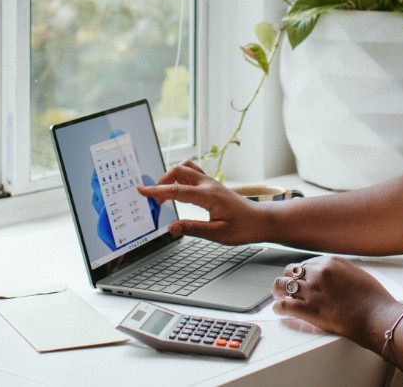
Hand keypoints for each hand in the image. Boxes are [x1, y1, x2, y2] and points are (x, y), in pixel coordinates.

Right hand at [136, 160, 269, 244]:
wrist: (261, 220)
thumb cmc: (243, 228)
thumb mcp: (218, 234)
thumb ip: (193, 229)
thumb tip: (172, 227)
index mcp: (208, 196)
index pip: (176, 191)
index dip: (157, 191)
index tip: (142, 190)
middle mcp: (208, 185)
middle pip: (178, 171)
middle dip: (162, 182)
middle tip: (156, 200)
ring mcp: (211, 182)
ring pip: (185, 168)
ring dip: (171, 177)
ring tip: (166, 193)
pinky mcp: (213, 185)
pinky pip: (192, 173)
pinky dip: (180, 177)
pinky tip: (179, 190)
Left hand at [272, 256, 396, 340]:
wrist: (376, 315)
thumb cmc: (372, 298)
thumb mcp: (356, 273)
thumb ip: (339, 272)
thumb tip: (330, 276)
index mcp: (330, 262)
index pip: (305, 264)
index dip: (300, 273)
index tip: (299, 279)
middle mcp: (318, 273)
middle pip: (290, 271)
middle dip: (288, 279)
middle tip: (286, 287)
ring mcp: (312, 291)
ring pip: (282, 285)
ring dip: (278, 290)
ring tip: (278, 295)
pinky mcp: (309, 309)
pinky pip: (284, 305)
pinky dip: (278, 307)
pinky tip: (278, 309)